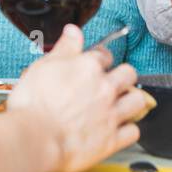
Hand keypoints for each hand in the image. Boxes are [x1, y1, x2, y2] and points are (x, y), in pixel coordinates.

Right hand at [7, 24, 146, 171]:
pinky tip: (120, 128)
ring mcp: (110, 114)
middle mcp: (104, 88)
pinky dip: (129, 129)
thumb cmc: (33, 105)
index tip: (96, 64)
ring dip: (131, 100)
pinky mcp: (112, 140)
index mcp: (88, 68)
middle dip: (122, 75)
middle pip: (128, 73)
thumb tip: (73, 31)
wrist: (34, 139)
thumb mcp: (43, 67)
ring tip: (122, 102)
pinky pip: (133, 131)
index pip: (104, 55)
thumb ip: (64, 48)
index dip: (100, 58)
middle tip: (113, 81)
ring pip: (137, 100)